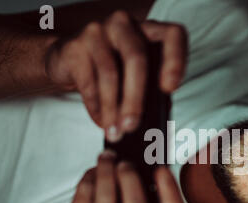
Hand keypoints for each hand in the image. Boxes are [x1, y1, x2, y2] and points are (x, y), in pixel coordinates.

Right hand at [45, 11, 187, 140]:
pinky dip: (96, 108)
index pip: (172, 35)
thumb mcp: (136, 77)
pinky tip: (102, 123)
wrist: (71, 61)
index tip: (169, 89)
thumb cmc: (115, 71)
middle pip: (136, 58)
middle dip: (135, 97)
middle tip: (132, 126)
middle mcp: (124, 25)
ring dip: (112, 109)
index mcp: (149, 31)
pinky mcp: (74, 46)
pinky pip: (88, 82)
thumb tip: (158, 122)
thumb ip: (151, 91)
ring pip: (109, 73)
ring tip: (115, 132)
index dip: (175, 60)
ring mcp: (98, 32)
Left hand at [45, 151, 188, 202]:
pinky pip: (85, 194)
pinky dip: (91, 176)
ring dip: (107, 170)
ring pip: (107, 199)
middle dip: (132, 180)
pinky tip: (95, 172)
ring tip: (108, 158)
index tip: (162, 170)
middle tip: (126, 163)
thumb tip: (146, 162)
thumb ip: (146, 200)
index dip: (172, 196)